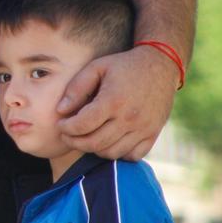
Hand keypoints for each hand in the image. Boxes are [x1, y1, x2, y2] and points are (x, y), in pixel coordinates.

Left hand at [56, 45, 179, 159]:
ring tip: (86, 138)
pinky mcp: (153, 134)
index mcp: (113, 100)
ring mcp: (143, 128)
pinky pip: (132, 156)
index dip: (66, 128)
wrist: (160, 66)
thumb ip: (76, 88)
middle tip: (67, 136)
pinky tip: (108, 142)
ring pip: (111, 153)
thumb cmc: (124, 66)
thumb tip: (60, 110)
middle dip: (75, 142)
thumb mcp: (97, 67)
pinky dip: (117, 154)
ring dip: (94, 149)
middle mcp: (130, 118)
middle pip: (95, 143)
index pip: (82, 125)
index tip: (61, 124)